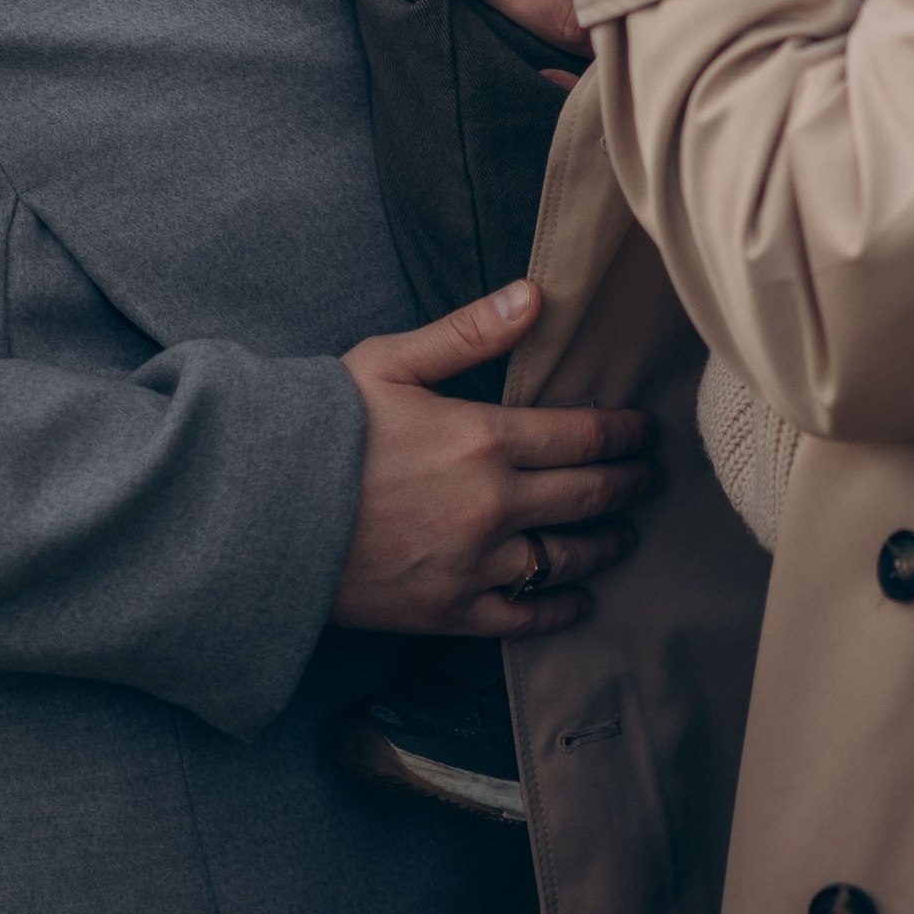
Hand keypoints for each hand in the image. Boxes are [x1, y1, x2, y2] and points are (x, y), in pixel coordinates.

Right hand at [330, 279, 651, 637]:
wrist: (263, 515)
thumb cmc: (323, 429)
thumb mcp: (390, 363)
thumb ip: (469, 333)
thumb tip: (535, 295)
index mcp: (482, 439)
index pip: (581, 436)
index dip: (622, 433)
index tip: (644, 431)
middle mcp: (493, 506)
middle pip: (587, 496)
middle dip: (628, 484)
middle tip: (650, 477)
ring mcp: (475, 566)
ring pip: (567, 559)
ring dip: (606, 544)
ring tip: (625, 533)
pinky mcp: (451, 613)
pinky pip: (525, 617)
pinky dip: (561, 609)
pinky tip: (579, 600)